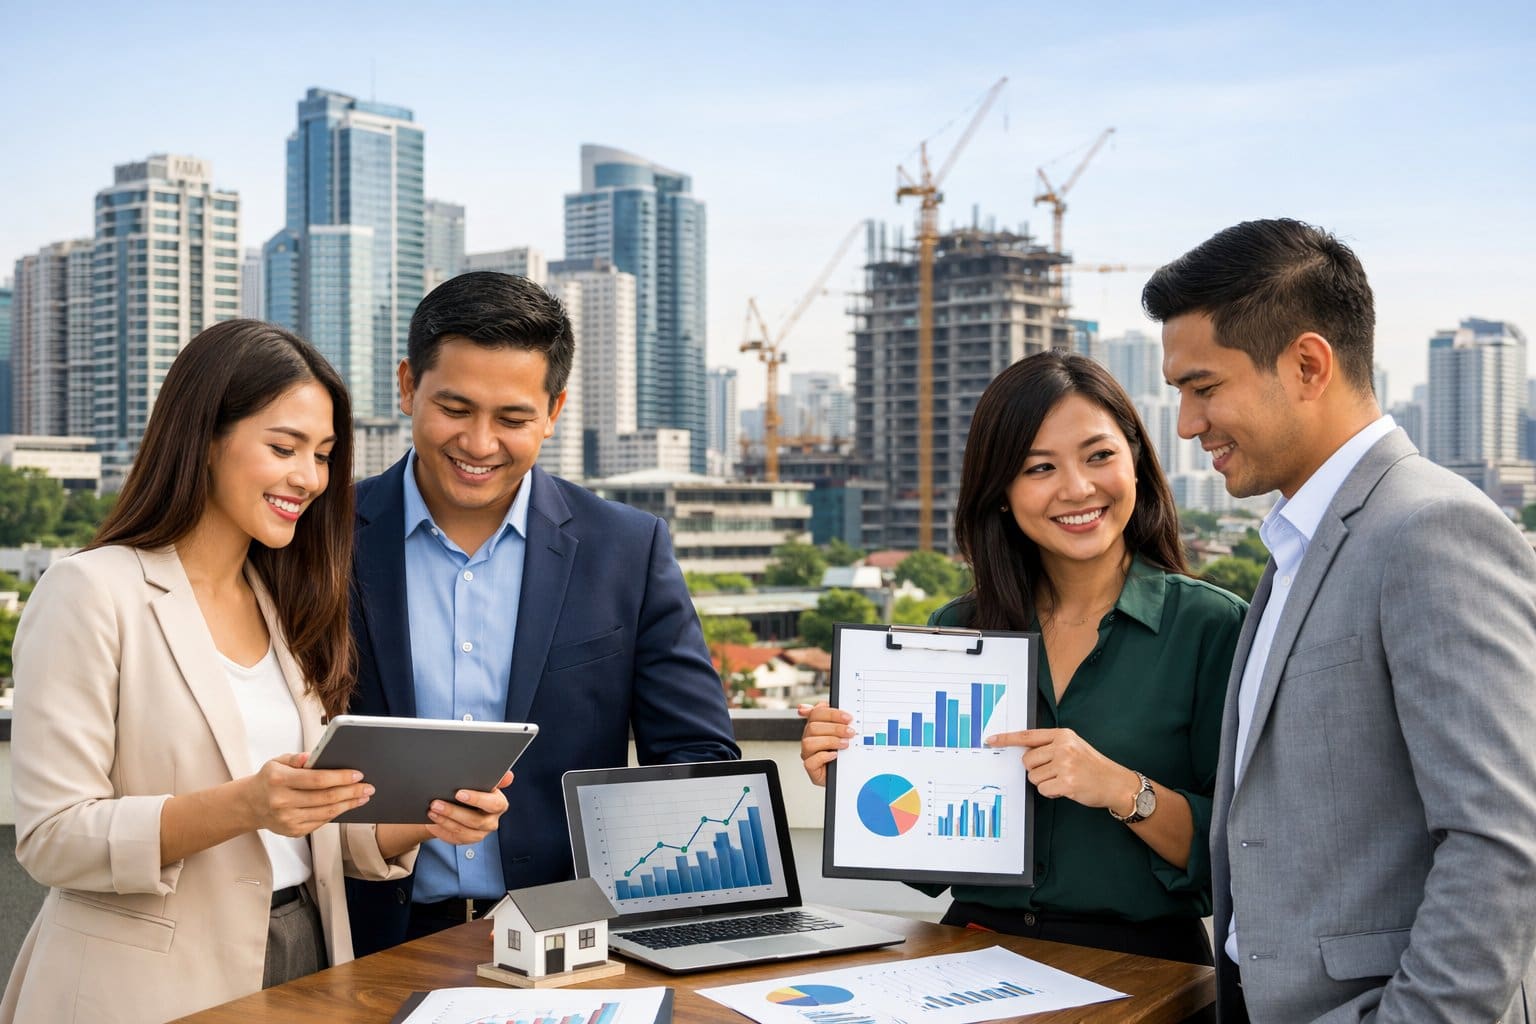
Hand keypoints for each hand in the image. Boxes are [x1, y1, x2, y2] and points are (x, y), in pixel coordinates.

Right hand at [241, 752, 373, 837]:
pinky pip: (321, 822)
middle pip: (325, 797)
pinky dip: (336, 813)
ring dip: (349, 804)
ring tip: (363, 796)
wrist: (250, 805)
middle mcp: (282, 801)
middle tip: (368, 787)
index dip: (340, 777)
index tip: (358, 774)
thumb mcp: (278, 761)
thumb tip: (315, 755)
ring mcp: (287, 819)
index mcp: (279, 780)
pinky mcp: (293, 831)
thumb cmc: (269, 779)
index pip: (316, 779)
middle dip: (351, 792)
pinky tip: (347, 805)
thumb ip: (297, 758)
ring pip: (326, 812)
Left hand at [426, 771, 513, 845]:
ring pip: (463, 831)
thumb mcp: (481, 781)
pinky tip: (433, 821)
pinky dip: (442, 829)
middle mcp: (492, 820)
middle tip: (436, 803)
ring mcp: (481, 833)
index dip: (477, 799)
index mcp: (499, 803)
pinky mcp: (468, 840)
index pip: (493, 804)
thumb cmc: (471, 789)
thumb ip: (495, 779)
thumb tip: (508, 776)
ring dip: (445, 820)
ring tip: (432, 810)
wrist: (459, 803)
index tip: (459, 793)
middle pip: (476, 820)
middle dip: (454, 811)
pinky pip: (455, 838)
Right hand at [798, 702, 855, 786]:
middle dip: (834, 728)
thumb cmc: (843, 752)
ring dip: (830, 741)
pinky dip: (823, 757)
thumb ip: (835, 717)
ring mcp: (808, 754)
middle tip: (850, 731)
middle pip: (812, 727)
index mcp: (815, 727)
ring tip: (845, 744)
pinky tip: (835, 755)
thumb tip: (824, 704)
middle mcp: (809, 739)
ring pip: (808, 743)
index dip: (832, 714)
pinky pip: (810, 762)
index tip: (848, 717)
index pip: (816, 713)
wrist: (846, 773)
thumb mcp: (842, 732)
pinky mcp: (811, 768)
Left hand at [985, 728, 1137, 812]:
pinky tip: (1066, 788)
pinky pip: (1043, 790)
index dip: (1007, 739)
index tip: (991, 740)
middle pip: (1027, 760)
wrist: (1115, 782)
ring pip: (1033, 777)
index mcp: (1062, 735)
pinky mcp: (1067, 782)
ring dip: (1044, 782)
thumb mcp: (1073, 746)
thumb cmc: (1091, 765)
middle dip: (1036, 770)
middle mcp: (1063, 747)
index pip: (1028, 735)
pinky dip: (1051, 792)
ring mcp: (1065, 764)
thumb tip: (1023, 752)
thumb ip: (1050, 746)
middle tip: (1054, 772)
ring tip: (1063, 779)